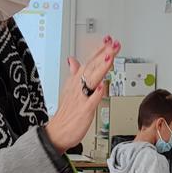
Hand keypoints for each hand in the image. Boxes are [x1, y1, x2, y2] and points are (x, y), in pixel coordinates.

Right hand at [45, 37, 120, 151]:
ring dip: (100, 68)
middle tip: (114, 44)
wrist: (57, 132)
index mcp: (76, 81)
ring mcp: (81, 99)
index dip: (99, 50)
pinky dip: (96, 94)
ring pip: (92, 81)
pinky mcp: (84, 111)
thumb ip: (74, 73)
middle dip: (103, 55)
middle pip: (92, 67)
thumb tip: (72, 60)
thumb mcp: (69, 88)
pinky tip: (102, 86)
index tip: (108, 40)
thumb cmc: (66, 113)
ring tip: (109, 57)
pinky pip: (91, 102)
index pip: (89, 62)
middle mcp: (78, 87)